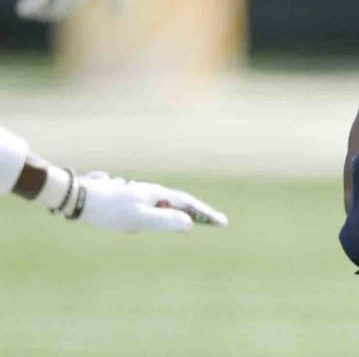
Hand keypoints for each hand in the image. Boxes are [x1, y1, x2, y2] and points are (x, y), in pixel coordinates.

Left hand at [76, 171, 228, 231]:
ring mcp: (138, 193)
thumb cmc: (109, 210)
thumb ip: (164, 221)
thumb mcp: (138, 219)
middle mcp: (150, 191)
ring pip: (164, 202)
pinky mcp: (126, 198)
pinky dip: (161, 211)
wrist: (79, 197)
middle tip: (211, 221)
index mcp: (156, 194)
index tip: (222, 222)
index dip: (206, 213)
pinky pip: (150, 205)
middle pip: (179, 200)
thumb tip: (189, 223)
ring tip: (189, 220)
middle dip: (196, 211)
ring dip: (179, 210)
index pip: (188, 204)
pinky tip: (153, 218)